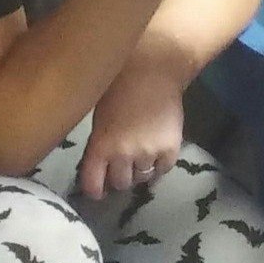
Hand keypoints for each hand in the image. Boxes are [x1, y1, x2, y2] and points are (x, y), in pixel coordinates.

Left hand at [79, 70, 184, 198]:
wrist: (154, 71)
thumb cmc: (119, 87)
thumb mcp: (99, 118)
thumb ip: (99, 144)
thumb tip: (100, 165)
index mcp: (100, 146)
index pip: (93, 184)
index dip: (95, 190)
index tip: (98, 190)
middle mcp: (123, 155)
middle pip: (120, 183)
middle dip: (120, 177)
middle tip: (123, 167)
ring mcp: (148, 153)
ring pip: (142, 178)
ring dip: (140, 170)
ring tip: (141, 157)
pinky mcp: (170, 149)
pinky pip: (163, 170)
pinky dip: (158, 166)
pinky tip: (156, 154)